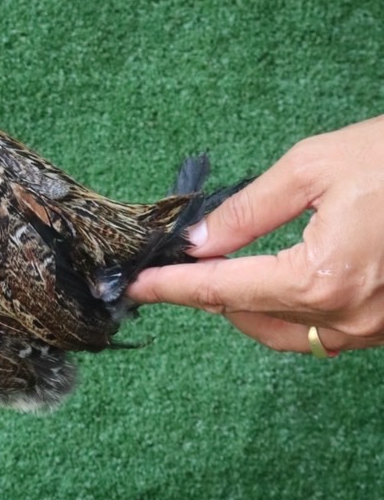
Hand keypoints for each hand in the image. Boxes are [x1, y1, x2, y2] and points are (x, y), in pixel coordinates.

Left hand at [129, 118, 383, 354]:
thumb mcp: (314, 166)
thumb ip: (249, 210)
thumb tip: (201, 240)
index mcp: (321, 278)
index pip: (224, 291)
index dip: (174, 288)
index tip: (139, 286)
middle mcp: (347, 316)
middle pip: (249, 318)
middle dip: (210, 292)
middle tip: (183, 261)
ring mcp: (373, 329)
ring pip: (287, 333)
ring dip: (249, 307)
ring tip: (226, 269)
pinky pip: (325, 332)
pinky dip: (291, 310)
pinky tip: (278, 278)